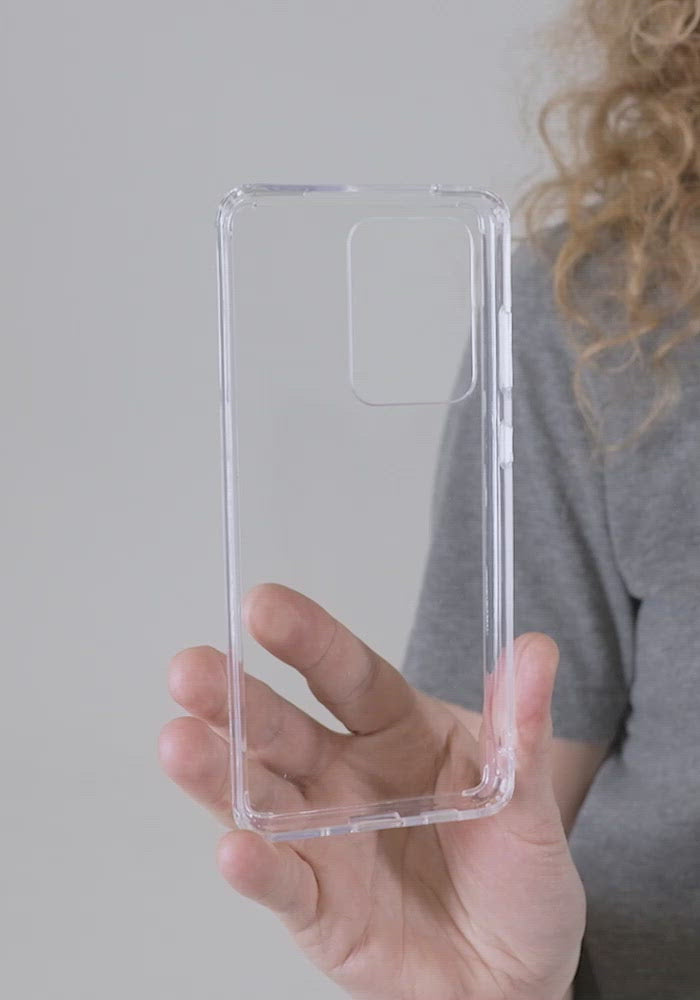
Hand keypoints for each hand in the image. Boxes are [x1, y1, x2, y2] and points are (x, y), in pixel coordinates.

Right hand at [159, 583, 584, 999]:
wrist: (512, 978)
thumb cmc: (518, 878)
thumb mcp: (529, 801)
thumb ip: (522, 731)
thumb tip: (536, 651)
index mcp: (397, 732)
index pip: (347, 676)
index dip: (309, 641)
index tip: (266, 606)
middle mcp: (346, 775)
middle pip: (284, 729)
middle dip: (235, 697)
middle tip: (191, 668)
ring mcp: (325, 838)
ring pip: (262, 797)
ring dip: (218, 772)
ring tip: (180, 743)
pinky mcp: (316, 904)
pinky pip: (283, 883)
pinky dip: (258, 868)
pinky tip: (234, 849)